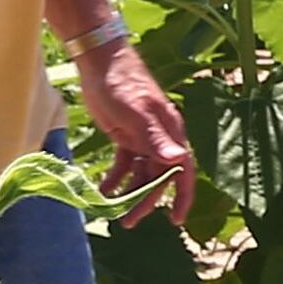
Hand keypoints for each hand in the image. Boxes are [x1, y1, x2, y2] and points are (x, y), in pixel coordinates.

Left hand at [72, 31, 196, 221]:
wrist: (100, 61)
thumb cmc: (121, 83)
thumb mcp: (136, 112)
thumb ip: (156, 137)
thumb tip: (179, 160)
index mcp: (170, 132)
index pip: (183, 170)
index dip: (182, 196)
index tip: (176, 220)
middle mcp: (160, 137)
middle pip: (159, 177)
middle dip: (146, 201)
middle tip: (128, 222)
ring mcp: (142, 137)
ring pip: (141, 173)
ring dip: (129, 193)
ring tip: (111, 212)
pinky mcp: (125, 135)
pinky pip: (124, 163)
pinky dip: (115, 178)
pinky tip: (103, 189)